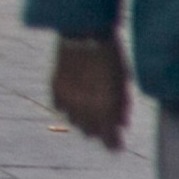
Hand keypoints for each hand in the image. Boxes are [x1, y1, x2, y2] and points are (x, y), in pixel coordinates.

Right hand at [50, 35, 130, 149]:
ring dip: (83, 119)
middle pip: (90, 132)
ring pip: (74, 121)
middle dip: (99, 131)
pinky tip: (74, 99)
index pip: (109, 138)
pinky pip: (60, 107)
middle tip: (106, 125)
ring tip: (90, 110)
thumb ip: (122, 106)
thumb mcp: (122, 81)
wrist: (84, 31)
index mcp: (106, 106)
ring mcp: (68, 97)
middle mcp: (85, 106)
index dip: (113, 144)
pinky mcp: (55, 87)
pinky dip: (67, 106)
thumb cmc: (111, 55)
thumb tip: (123, 124)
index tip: (116, 147)